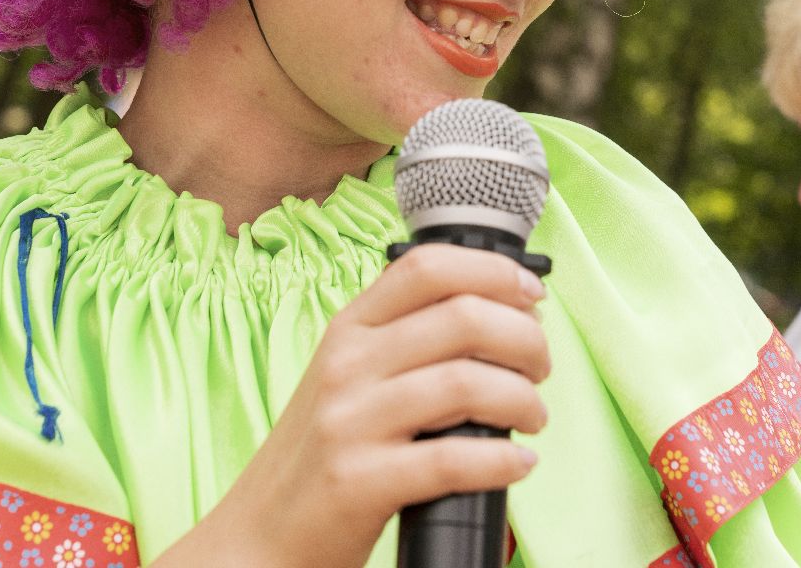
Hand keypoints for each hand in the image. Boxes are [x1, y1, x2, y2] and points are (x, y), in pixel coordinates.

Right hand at [176, 243, 550, 567]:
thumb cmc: (323, 453)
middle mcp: (347, 364)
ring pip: (466, 383)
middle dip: (526, 340)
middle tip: (540, 369)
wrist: (261, 533)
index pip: (426, 266)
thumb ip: (405, 340)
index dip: (492, 271)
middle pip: (462, 317)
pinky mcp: (358, 481)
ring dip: (523, 399)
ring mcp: (349, 422)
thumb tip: (498, 313)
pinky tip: (517, 463)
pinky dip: (501, 461)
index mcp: (349, 329)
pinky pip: (451, 460)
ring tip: (532, 418)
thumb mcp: (349, 377)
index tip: (531, 294)